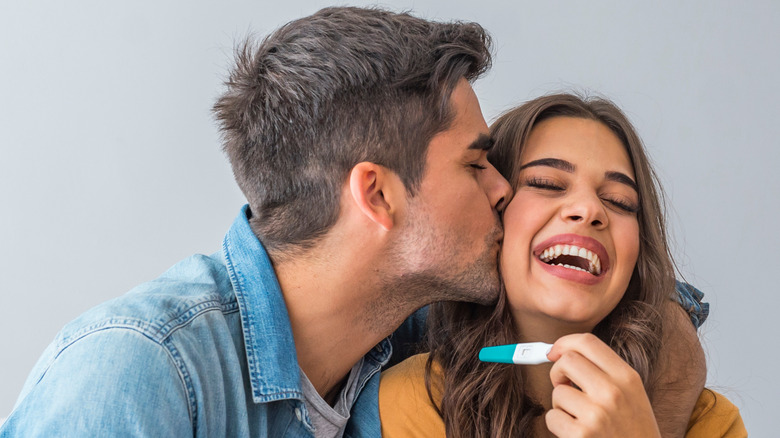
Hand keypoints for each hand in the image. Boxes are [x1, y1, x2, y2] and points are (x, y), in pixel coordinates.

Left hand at [545, 333, 660, 437]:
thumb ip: (603, 372)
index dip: (564, 343)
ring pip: (557, 393)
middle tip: (565, 387)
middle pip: (566, 360)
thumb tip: (559, 352)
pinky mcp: (582, 434)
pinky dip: (558, 426)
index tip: (554, 352)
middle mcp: (613, 392)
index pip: (587, 342)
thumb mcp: (631, 395)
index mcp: (627, 378)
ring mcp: (597, 414)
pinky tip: (577, 434)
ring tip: (580, 418)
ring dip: (561, 406)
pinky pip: (552, 417)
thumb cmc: (632, 430)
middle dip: (557, 372)